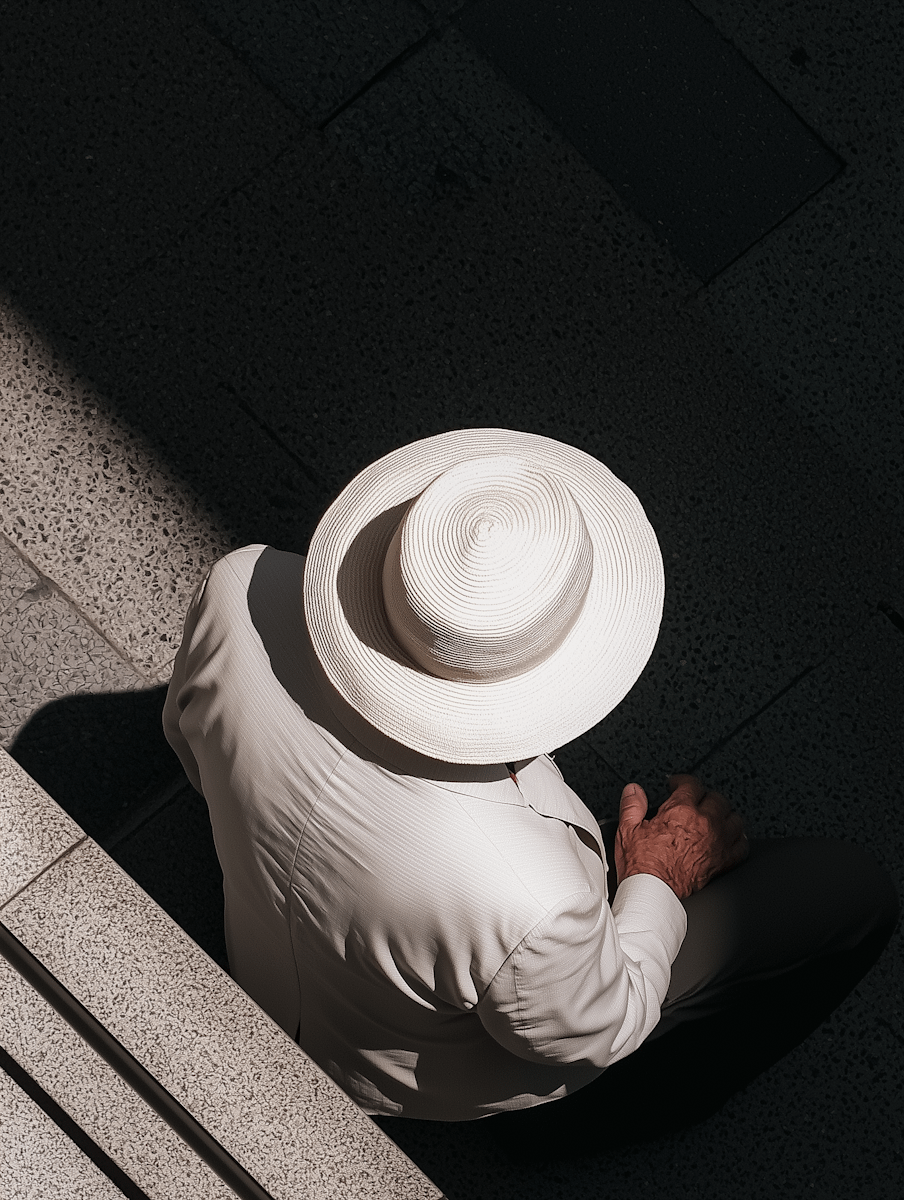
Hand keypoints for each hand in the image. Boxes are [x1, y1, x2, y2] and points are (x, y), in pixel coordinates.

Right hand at [614, 774, 747, 899]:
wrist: (653, 893)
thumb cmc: (642, 865)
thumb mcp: (628, 829)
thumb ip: (632, 805)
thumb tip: (634, 790)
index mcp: (681, 810)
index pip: (691, 784)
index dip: (683, 781)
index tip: (677, 784)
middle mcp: (704, 823)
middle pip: (717, 798)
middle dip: (705, 796)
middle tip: (694, 800)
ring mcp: (717, 842)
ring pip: (734, 819)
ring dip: (725, 815)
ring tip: (714, 815)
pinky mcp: (723, 862)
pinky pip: (742, 845)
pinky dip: (738, 840)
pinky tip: (731, 838)